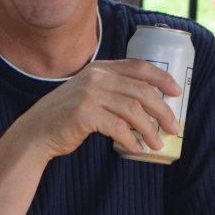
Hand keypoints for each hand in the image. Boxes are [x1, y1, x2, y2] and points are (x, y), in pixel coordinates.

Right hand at [9, 59, 180, 160]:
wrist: (36, 131)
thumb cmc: (67, 116)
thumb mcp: (89, 92)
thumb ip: (111, 90)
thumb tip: (148, 104)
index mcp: (100, 68)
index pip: (139, 66)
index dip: (162, 78)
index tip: (177, 92)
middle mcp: (96, 77)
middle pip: (141, 90)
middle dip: (162, 109)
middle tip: (173, 126)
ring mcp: (90, 94)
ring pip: (133, 110)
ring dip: (150, 129)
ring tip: (156, 144)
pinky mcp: (85, 114)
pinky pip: (118, 127)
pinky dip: (131, 139)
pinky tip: (136, 148)